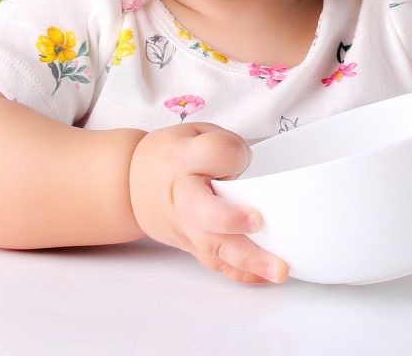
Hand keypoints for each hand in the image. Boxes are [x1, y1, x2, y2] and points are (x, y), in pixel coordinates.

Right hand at [129, 122, 288, 283]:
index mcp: (183, 158)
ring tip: (279, 269)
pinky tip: (267, 276)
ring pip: (213, 246)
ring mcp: (185, 227)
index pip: (208, 153)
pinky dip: (243, 273)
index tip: (242, 158)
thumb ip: (226, 148)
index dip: (230, 155)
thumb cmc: (172, 156)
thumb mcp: (196, 134)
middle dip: (230, 219)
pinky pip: (217, 264)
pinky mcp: (192, 247)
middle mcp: (181, 195)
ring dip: (248, 259)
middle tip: (258, 222)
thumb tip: (251, 177)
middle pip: (202, 211)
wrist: (132, 185)